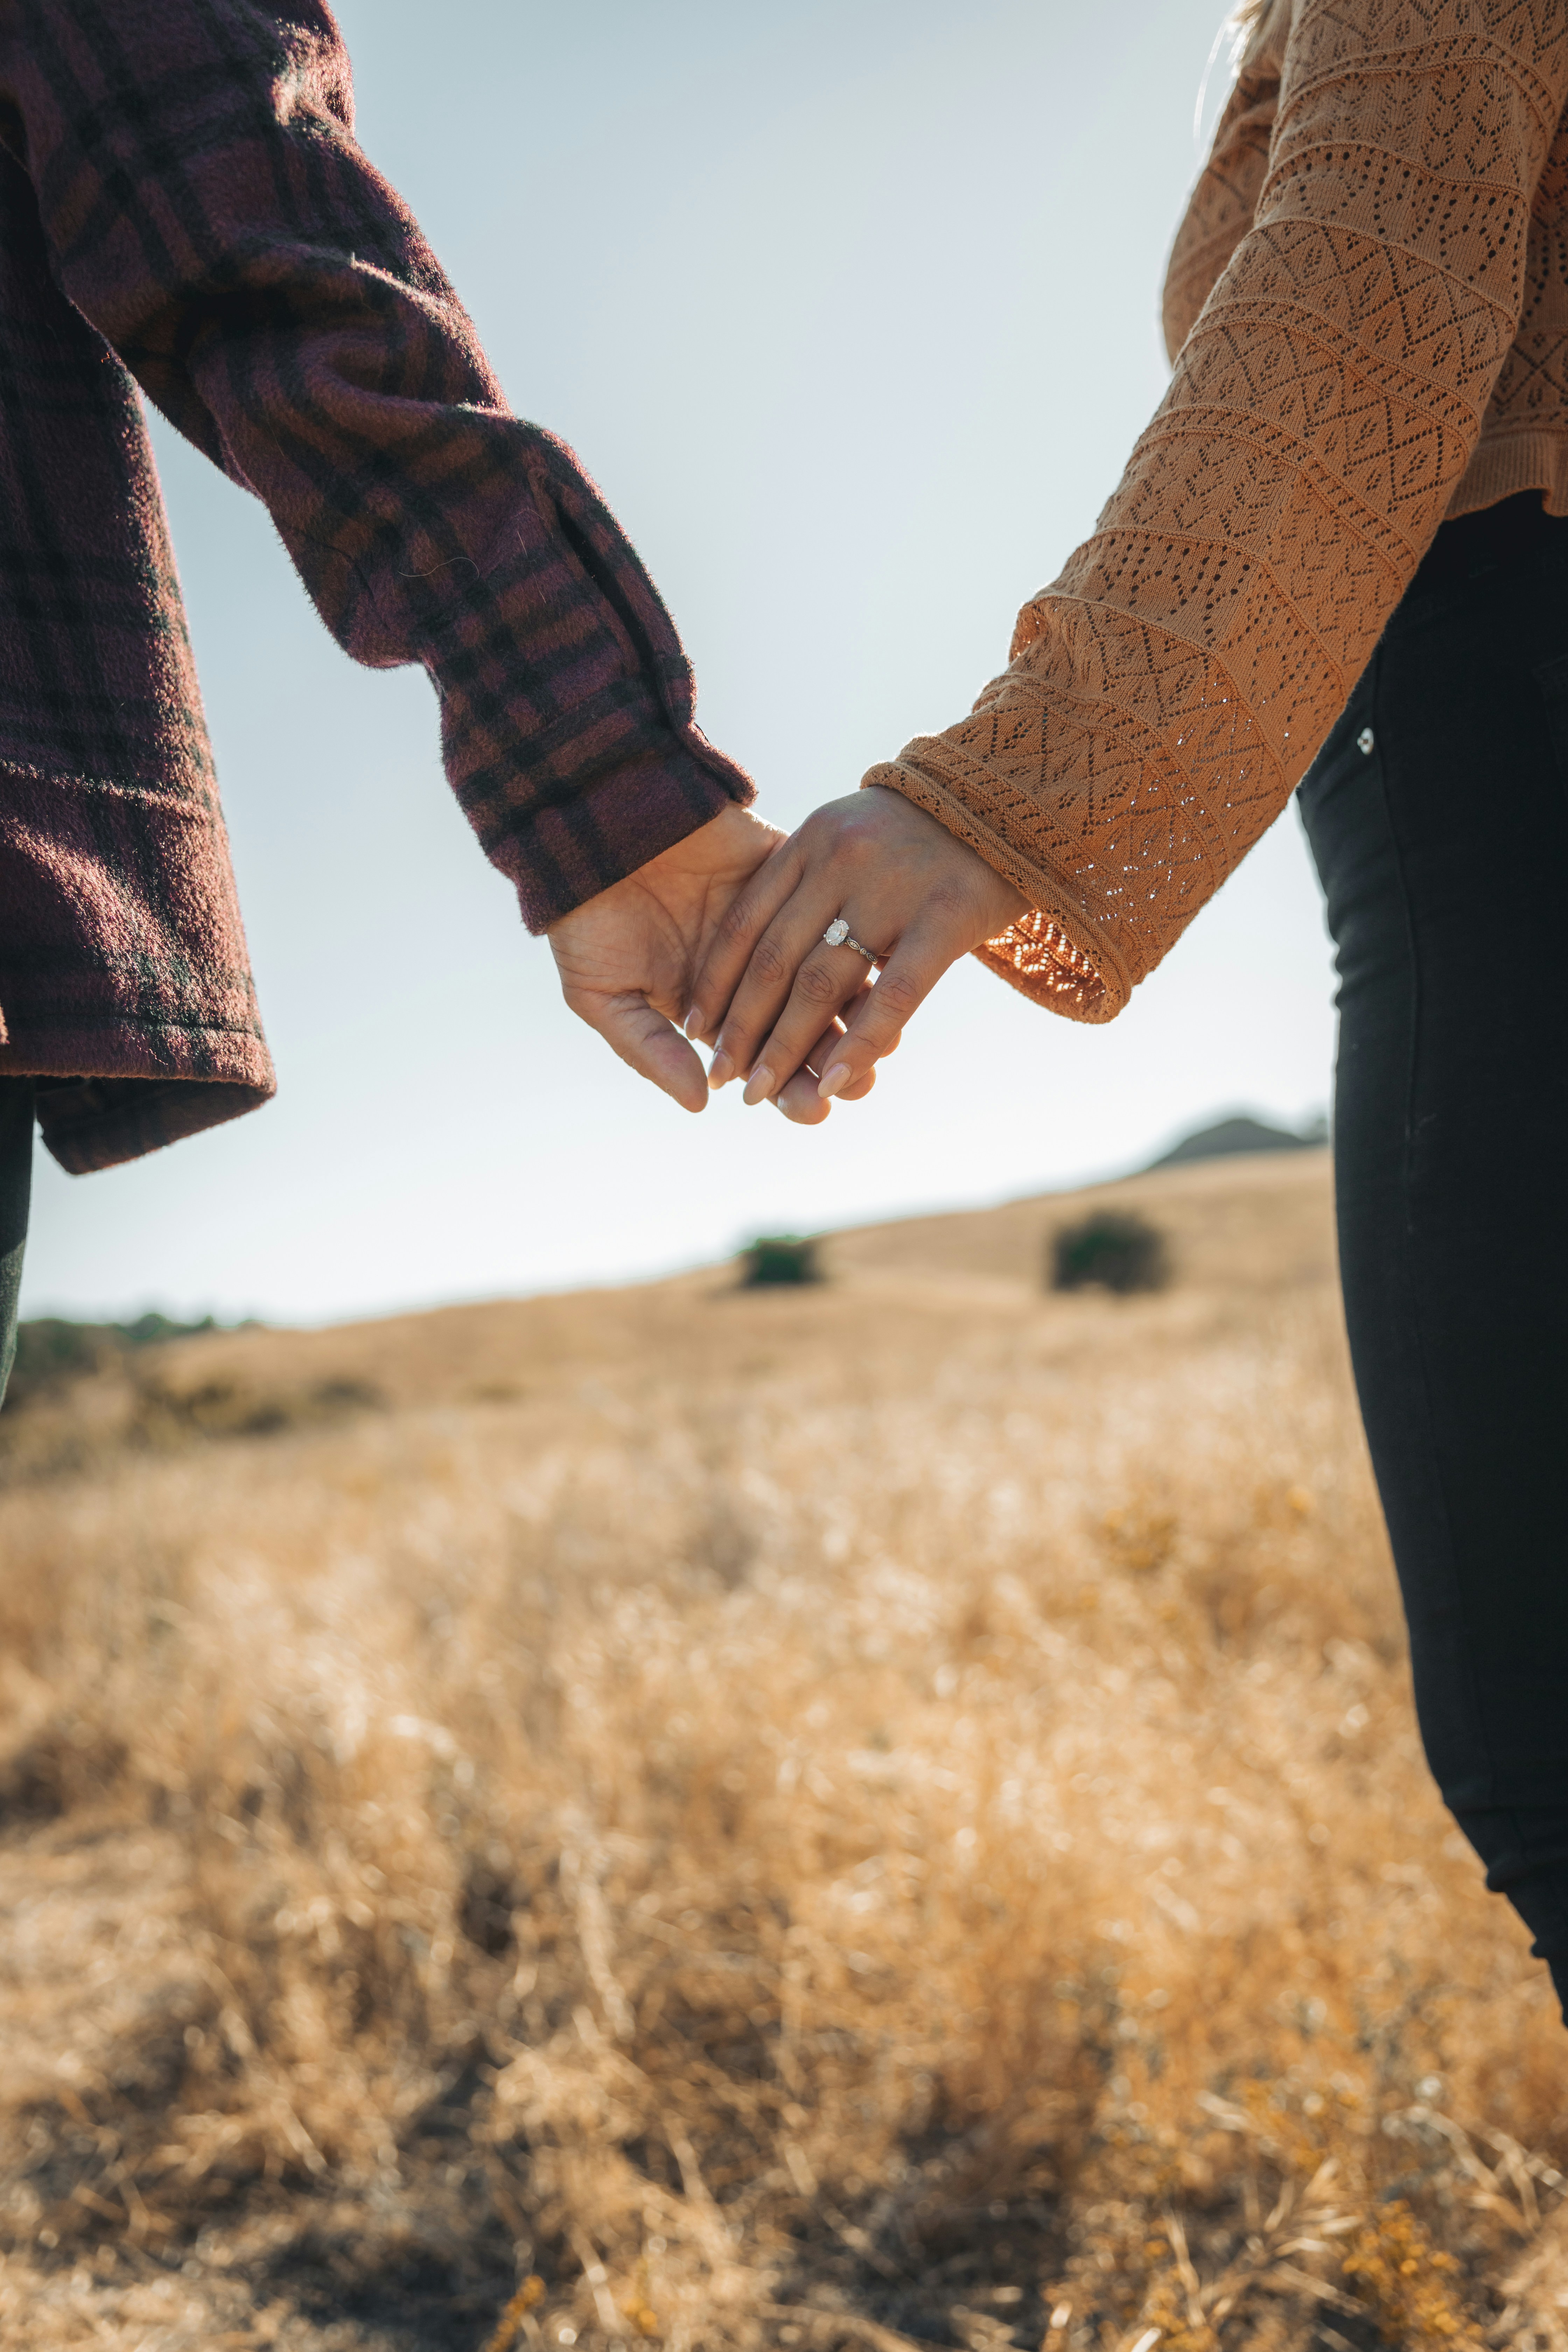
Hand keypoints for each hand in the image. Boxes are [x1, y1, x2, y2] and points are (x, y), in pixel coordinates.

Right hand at [547, 803, 878, 1117]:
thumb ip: (649, 1049)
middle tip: (862, 1085)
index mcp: (715, 1011)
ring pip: (830, 977)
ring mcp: (777, 923)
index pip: (763, 1062)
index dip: (790, 1092)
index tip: (816, 1111)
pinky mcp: (789, 872)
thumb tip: (699, 1103)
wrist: (591, 827)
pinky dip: (855, 936)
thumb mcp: (602, 994)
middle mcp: (755, 975)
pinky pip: (830, 909)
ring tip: (885, 1038)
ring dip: (860, 1010)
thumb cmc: (587, 919)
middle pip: (807, 1031)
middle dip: (837, 1061)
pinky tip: (880, 964)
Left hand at [687, 787, 1026, 1116]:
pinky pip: (894, 993)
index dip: (716, 982)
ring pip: (822, 984)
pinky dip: (859, 1044)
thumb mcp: (856, 834)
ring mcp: (894, 887)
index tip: (695, 1030)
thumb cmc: (931, 828)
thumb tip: (768, 955)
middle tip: (723, 1080)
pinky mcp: (947, 915)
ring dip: (786, 1048)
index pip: (746, 923)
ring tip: (761, 1094)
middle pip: (775, 960)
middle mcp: (843, 860)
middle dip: (742, 1028)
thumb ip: (814, 883)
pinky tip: (834, 1085)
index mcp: (812, 840)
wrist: (1018, 791)